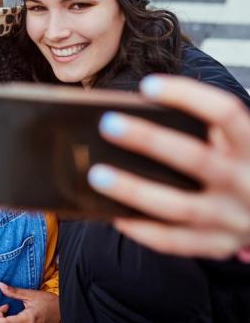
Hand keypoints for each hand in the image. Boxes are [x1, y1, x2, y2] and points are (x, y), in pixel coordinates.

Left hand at [0, 282, 59, 321]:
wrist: (61, 312)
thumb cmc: (48, 303)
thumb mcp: (31, 295)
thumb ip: (15, 292)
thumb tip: (0, 285)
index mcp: (27, 319)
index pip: (5, 322)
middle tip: (4, 305)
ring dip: (1, 319)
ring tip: (7, 308)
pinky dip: (5, 320)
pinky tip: (9, 314)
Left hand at [88, 75, 249, 259]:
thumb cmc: (240, 164)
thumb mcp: (235, 143)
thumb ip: (202, 130)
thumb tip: (133, 114)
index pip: (225, 113)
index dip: (188, 96)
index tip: (147, 86)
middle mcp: (246, 181)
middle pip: (194, 158)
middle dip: (149, 140)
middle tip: (107, 124)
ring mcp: (232, 218)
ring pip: (179, 207)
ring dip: (134, 191)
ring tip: (96, 175)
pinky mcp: (218, 244)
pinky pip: (175, 242)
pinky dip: (143, 230)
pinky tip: (114, 216)